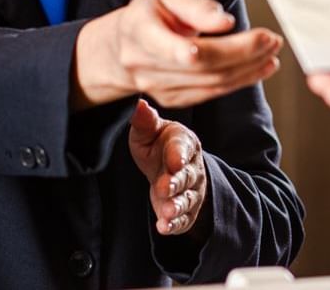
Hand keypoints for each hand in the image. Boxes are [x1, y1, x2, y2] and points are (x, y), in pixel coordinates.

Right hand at [74, 0, 281, 108]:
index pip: (170, 48)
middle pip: (202, 66)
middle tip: (272, 38)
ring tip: (273, 50)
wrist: (122, 49)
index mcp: (140, 33)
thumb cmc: (150, 16)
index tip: (229, 31)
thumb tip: (225, 22)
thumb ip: (195, 7)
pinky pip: (214, 92)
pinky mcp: (176, 100)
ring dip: (250, 68)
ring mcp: (159, 88)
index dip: (199, 48)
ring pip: (212, 83)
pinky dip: (243, 79)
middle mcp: (146, 66)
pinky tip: (263, 66)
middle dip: (243, 52)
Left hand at [129, 98, 208, 236]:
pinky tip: (164, 227)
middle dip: (176, 183)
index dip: (179, 154)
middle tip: (165, 187)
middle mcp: (192, 168)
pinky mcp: (185, 211)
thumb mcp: (149, 132)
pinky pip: (183, 219)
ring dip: (177, 206)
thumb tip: (137, 103)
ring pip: (186, 199)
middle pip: (187, 176)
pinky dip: (174, 224)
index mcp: (184, 143)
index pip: (183, 148)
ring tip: (167, 212)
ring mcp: (190, 191)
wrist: (169, 167)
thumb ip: (144, 121)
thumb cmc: (158, 145)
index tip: (175, 160)